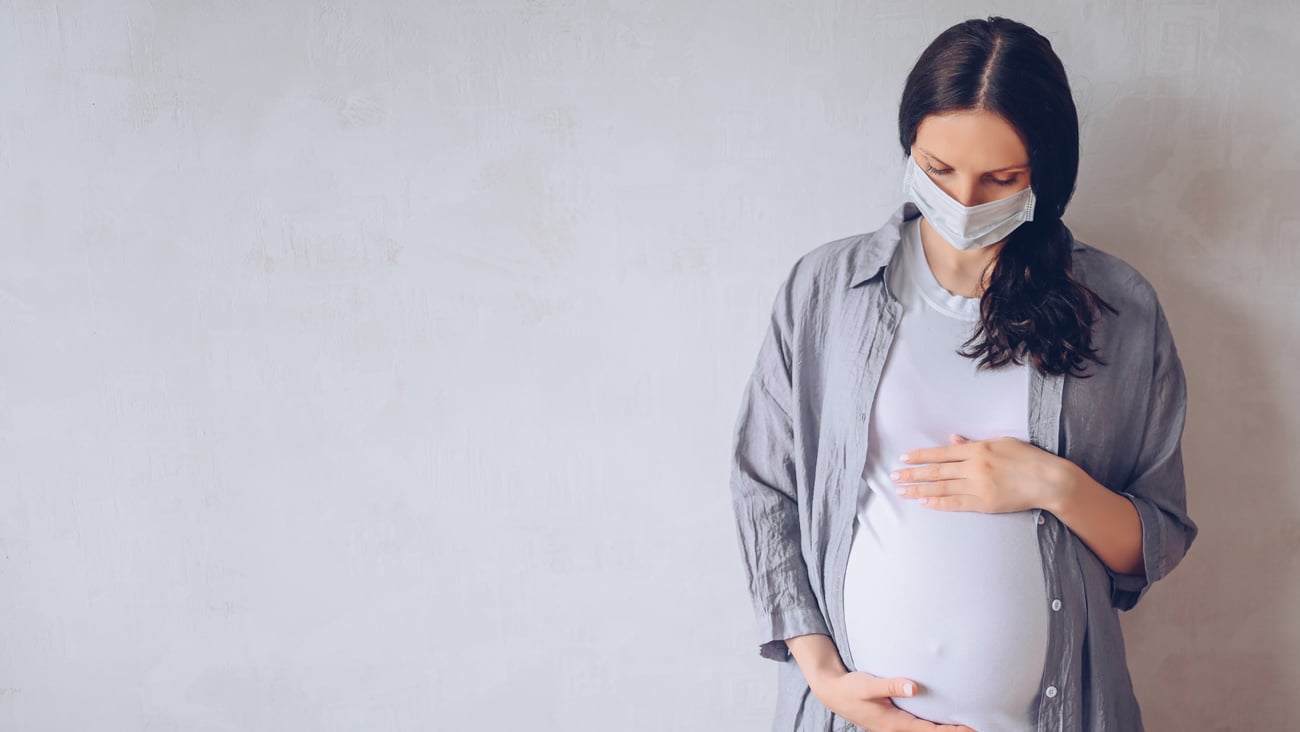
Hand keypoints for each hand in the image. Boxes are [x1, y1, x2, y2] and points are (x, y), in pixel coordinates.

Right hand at [809, 670, 978, 731]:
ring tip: (966, 727)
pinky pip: (919, 728)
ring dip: (944, 731)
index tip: (971, 729)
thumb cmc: (850, 688)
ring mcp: (895, 727)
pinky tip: (943, 722)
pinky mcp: (894, 722)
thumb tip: (914, 687)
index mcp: (893, 724)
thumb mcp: (868, 685)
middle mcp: (896, 729)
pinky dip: (933, 727)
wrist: (833, 693)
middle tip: (978, 728)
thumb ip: (891, 686)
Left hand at [891, 433, 1066, 514]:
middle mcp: (974, 467)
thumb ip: (974, 443)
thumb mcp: (1000, 442)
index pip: (941, 453)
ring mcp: (979, 486)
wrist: (1048, 480)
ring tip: (902, 491)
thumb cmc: (1026, 458)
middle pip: (936, 471)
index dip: (920, 456)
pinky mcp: (985, 503)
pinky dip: (939, 503)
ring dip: (919, 490)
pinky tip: (924, 503)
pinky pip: (956, 503)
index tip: (903, 458)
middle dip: (913, 474)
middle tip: (893, 477)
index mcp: (977, 450)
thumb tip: (953, 439)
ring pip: (942, 488)